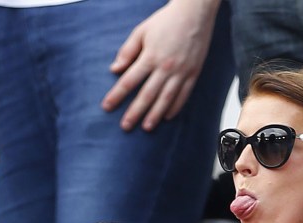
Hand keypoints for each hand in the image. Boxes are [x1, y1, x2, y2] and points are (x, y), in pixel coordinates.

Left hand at [102, 0, 218, 130]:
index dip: (117, 95)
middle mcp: (165, 67)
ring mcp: (181, 72)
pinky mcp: (193, 74)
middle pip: (146, 95)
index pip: (129, 80)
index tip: (107, 107)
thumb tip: (115, 69)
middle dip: (134, 112)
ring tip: (146, 127)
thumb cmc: (166, 21)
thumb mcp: (141, 31)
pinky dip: (175, 107)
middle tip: (125, 126)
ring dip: (155, 115)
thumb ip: (128, 51)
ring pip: (166, 99)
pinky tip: (167, 116)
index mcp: (150, 56)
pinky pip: (183, 95)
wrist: (194, 14)